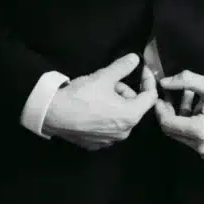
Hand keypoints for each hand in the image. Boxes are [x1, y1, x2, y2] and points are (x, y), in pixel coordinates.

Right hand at [42, 53, 156, 150]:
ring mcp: (109, 141)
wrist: (53, 114)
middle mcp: (123, 132)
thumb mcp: (104, 76)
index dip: (148, 80)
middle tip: (110, 82)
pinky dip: (105, 116)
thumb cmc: (81, 96)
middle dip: (125, 92)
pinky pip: (107, 127)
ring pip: (120, 117)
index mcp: (130, 116)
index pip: (150, 97)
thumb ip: (123, 66)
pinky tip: (92, 108)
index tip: (142, 70)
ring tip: (98, 93)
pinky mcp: (95, 144)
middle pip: (134, 106)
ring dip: (115, 103)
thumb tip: (135, 58)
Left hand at [155, 71, 203, 159]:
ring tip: (188, 95)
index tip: (157, 94)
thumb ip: (184, 81)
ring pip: (182, 134)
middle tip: (168, 94)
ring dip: (180, 115)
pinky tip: (197, 106)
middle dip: (168, 111)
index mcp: (200, 131)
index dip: (159, 108)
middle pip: (172, 130)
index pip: (167, 123)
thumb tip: (163, 81)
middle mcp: (201, 146)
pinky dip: (190, 122)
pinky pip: (192, 138)